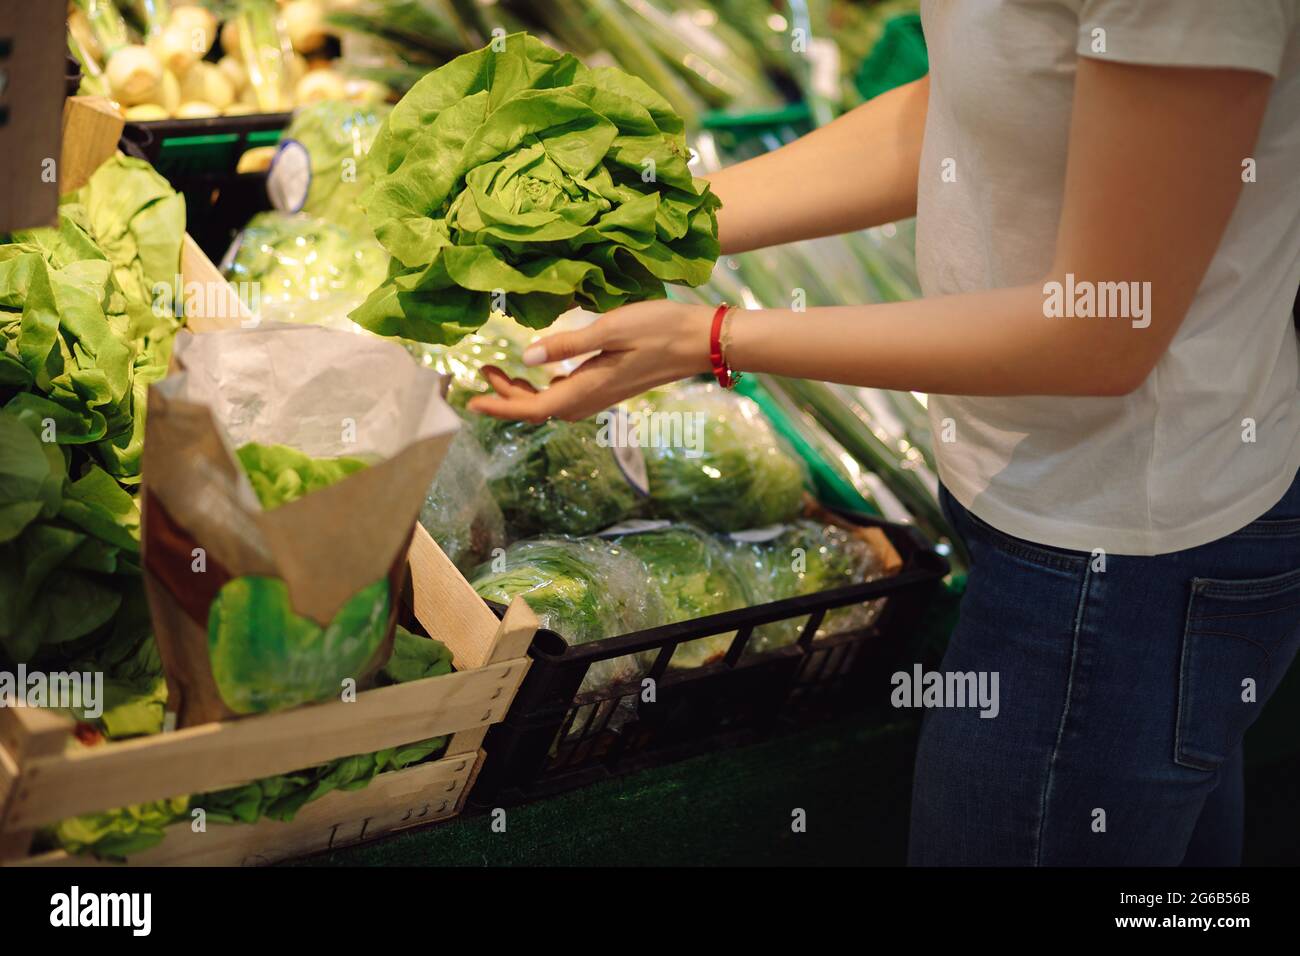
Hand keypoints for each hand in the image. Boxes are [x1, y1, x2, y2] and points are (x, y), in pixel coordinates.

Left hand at [466, 300, 716, 422]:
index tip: (470, 398)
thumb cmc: (659, 328)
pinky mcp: (609, 385)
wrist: (701, 340)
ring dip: (522, 393)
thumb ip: (567, 344)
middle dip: (505, 396)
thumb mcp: (610, 328)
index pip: (533, 408)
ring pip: (551, 403)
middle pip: (538, 409)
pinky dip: (544, 387)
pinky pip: (567, 394)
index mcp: (587, 388)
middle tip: (482, 371)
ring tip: (499, 371)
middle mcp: (591, 399)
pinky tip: (540, 371)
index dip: (499, 404)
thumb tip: (525, 358)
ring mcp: (602, 394)